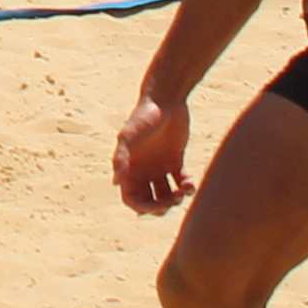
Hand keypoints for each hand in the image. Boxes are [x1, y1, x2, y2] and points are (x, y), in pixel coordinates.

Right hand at [110, 90, 192, 215]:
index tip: (156, 205)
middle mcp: (143, 169)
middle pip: (149, 201)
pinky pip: (181, 183)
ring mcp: (159, 166)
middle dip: (160, 207)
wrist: (166, 99)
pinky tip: (191, 183)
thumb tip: (116, 182)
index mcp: (129, 167)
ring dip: (175, 199)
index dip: (142, 207)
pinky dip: (187, 188)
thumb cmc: (145, 116)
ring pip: (166, 195)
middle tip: (173, 200)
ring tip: (185, 190)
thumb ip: (122, 158)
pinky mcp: (176, 161)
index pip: (131, 198)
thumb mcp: (130, 136)